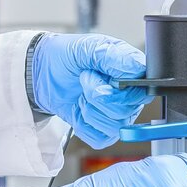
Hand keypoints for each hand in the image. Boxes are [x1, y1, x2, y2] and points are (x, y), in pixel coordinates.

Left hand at [30, 34, 152, 148]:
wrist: (43, 71)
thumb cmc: (68, 56)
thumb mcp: (89, 47)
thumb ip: (116, 56)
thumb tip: (139, 68)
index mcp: (133, 73)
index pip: (143, 91)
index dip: (119, 89)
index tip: (98, 75)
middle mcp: (131, 96)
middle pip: (125, 111)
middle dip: (96, 96)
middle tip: (85, 79)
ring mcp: (118, 116)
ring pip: (114, 127)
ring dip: (89, 110)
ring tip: (81, 94)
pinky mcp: (102, 131)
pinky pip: (100, 139)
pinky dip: (83, 125)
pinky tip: (79, 109)